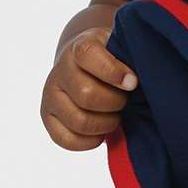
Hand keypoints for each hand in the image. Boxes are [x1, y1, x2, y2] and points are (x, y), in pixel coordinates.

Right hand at [40, 26, 138, 151]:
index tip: (133, 82)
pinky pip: (65, 139)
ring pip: (79, 121)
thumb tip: (140, 77)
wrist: (83, 63)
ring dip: (106, 124)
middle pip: (86, 95)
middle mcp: (60, 70)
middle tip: (125, 100)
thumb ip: (131, 55)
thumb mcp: (120, 47)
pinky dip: (90, 141)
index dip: (113, 71)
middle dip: (114, 102)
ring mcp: (51, 94)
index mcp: (79, 47)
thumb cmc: (112, 57)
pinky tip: (102, 132)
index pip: (89, 55)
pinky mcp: (47, 116)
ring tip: (116, 116)